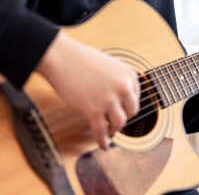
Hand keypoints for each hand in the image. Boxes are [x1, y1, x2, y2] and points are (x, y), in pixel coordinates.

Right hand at [36, 31, 139, 149]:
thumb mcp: (109, 65)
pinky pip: (101, 132)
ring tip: (110, 132)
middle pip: (131, 112)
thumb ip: (118, 79)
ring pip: (119, 123)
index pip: (136, 97)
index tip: (124, 110)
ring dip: (114, 130)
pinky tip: (104, 145)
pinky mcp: (94, 111)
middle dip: (124, 118)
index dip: (128, 105)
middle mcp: (123, 88)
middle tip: (117, 121)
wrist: (60, 57)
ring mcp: (109, 100)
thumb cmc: (80, 58)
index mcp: (128, 75)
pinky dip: (103, 141)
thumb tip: (121, 99)